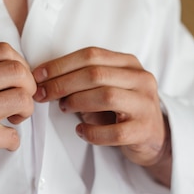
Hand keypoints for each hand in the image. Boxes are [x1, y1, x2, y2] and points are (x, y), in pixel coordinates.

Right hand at [0, 43, 35, 186]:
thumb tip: (12, 71)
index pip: (2, 51)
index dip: (20, 65)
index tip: (17, 81)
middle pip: (18, 71)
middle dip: (28, 87)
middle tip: (20, 101)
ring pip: (22, 99)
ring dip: (25, 111)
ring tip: (13, 119)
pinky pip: (13, 135)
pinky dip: (13, 141)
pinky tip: (2, 142)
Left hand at [32, 47, 171, 183]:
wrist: (155, 138)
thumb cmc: (122, 110)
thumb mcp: (107, 88)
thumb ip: (84, 81)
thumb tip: (45, 80)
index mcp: (129, 63)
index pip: (91, 55)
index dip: (61, 64)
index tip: (38, 76)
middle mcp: (141, 79)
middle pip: (95, 73)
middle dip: (62, 83)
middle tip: (42, 94)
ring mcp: (145, 104)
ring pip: (106, 96)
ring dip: (77, 102)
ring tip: (63, 108)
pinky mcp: (144, 130)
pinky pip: (114, 132)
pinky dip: (92, 132)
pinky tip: (81, 131)